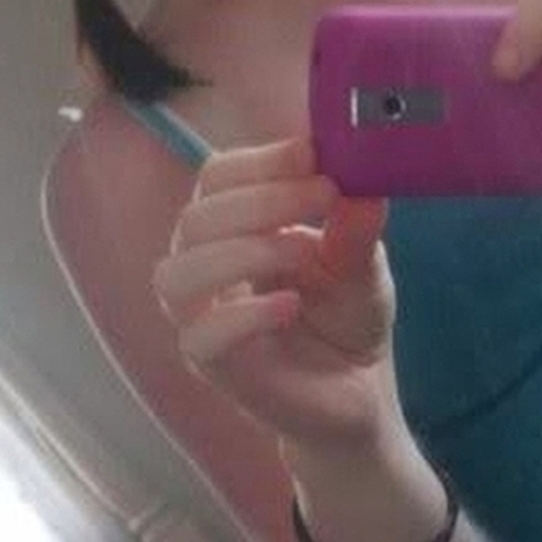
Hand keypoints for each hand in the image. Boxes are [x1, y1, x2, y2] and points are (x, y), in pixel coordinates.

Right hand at [153, 135, 400, 448]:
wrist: (359, 390)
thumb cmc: (346, 316)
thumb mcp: (363, 262)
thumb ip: (356, 226)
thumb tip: (363, 183)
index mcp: (235, 227)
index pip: (218, 177)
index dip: (261, 160)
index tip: (314, 152)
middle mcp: (207, 266)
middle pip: (196, 218)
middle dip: (262, 199)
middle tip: (324, 194)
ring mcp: (203, 318)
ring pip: (178, 275)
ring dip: (242, 252)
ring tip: (302, 251)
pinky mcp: (214, 367)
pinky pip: (200, 337)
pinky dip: (243, 315)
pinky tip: (290, 306)